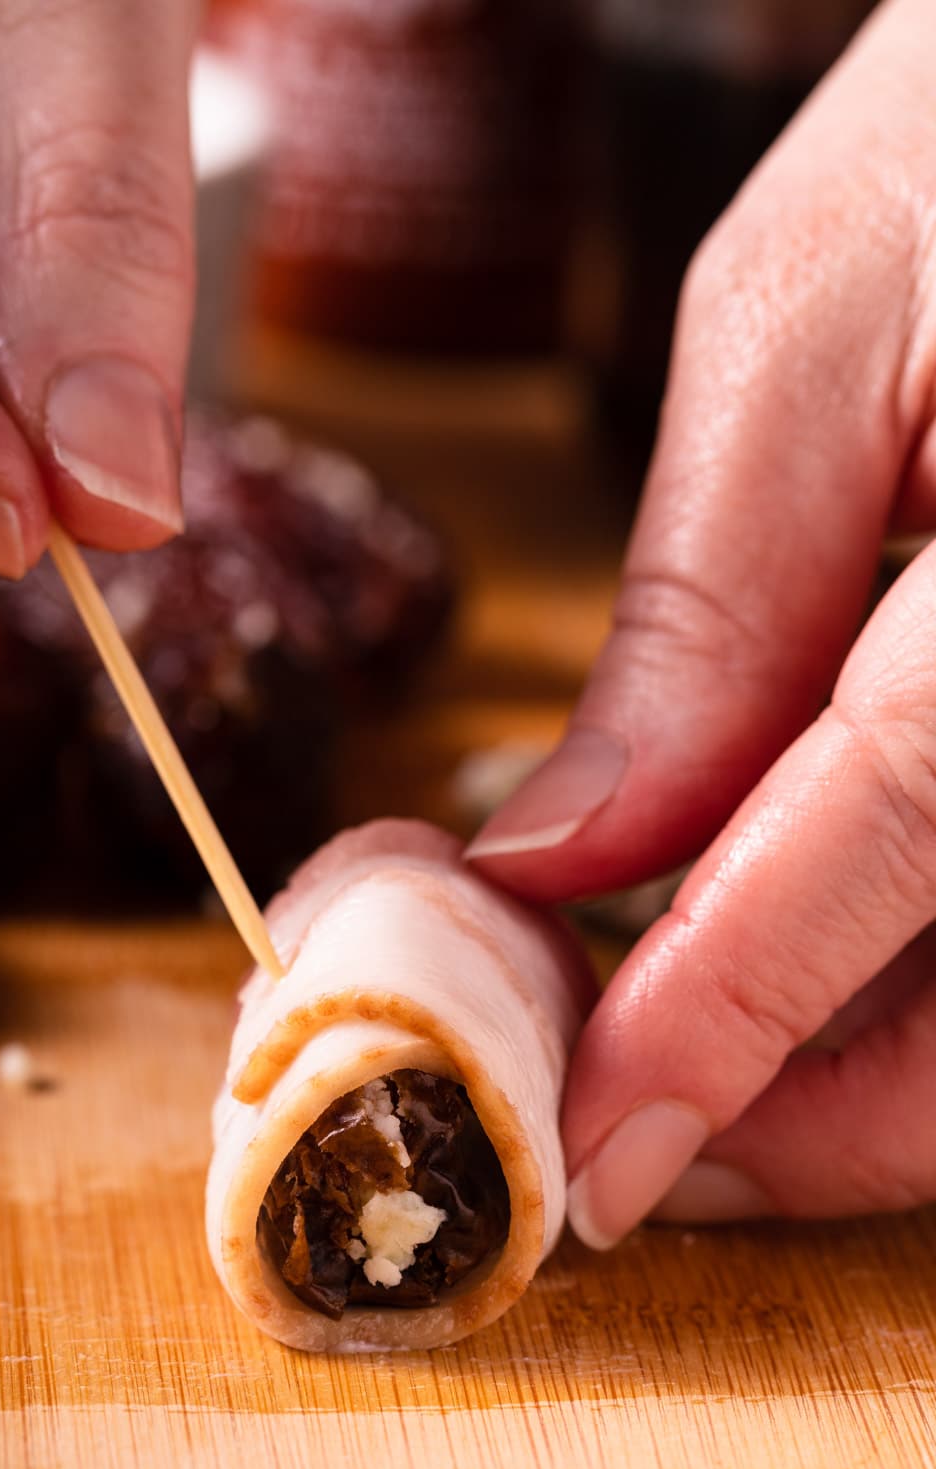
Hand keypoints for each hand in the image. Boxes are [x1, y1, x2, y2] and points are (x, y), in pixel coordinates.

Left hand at [469, 0, 935, 1244]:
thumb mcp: (822, 311)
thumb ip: (703, 609)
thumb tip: (567, 845)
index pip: (897, 820)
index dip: (729, 1018)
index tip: (590, 1156)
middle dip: (793, 1116)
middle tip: (612, 1132)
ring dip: (848, 1076)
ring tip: (669, 1062)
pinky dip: (905, 976)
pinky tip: (780, 950)